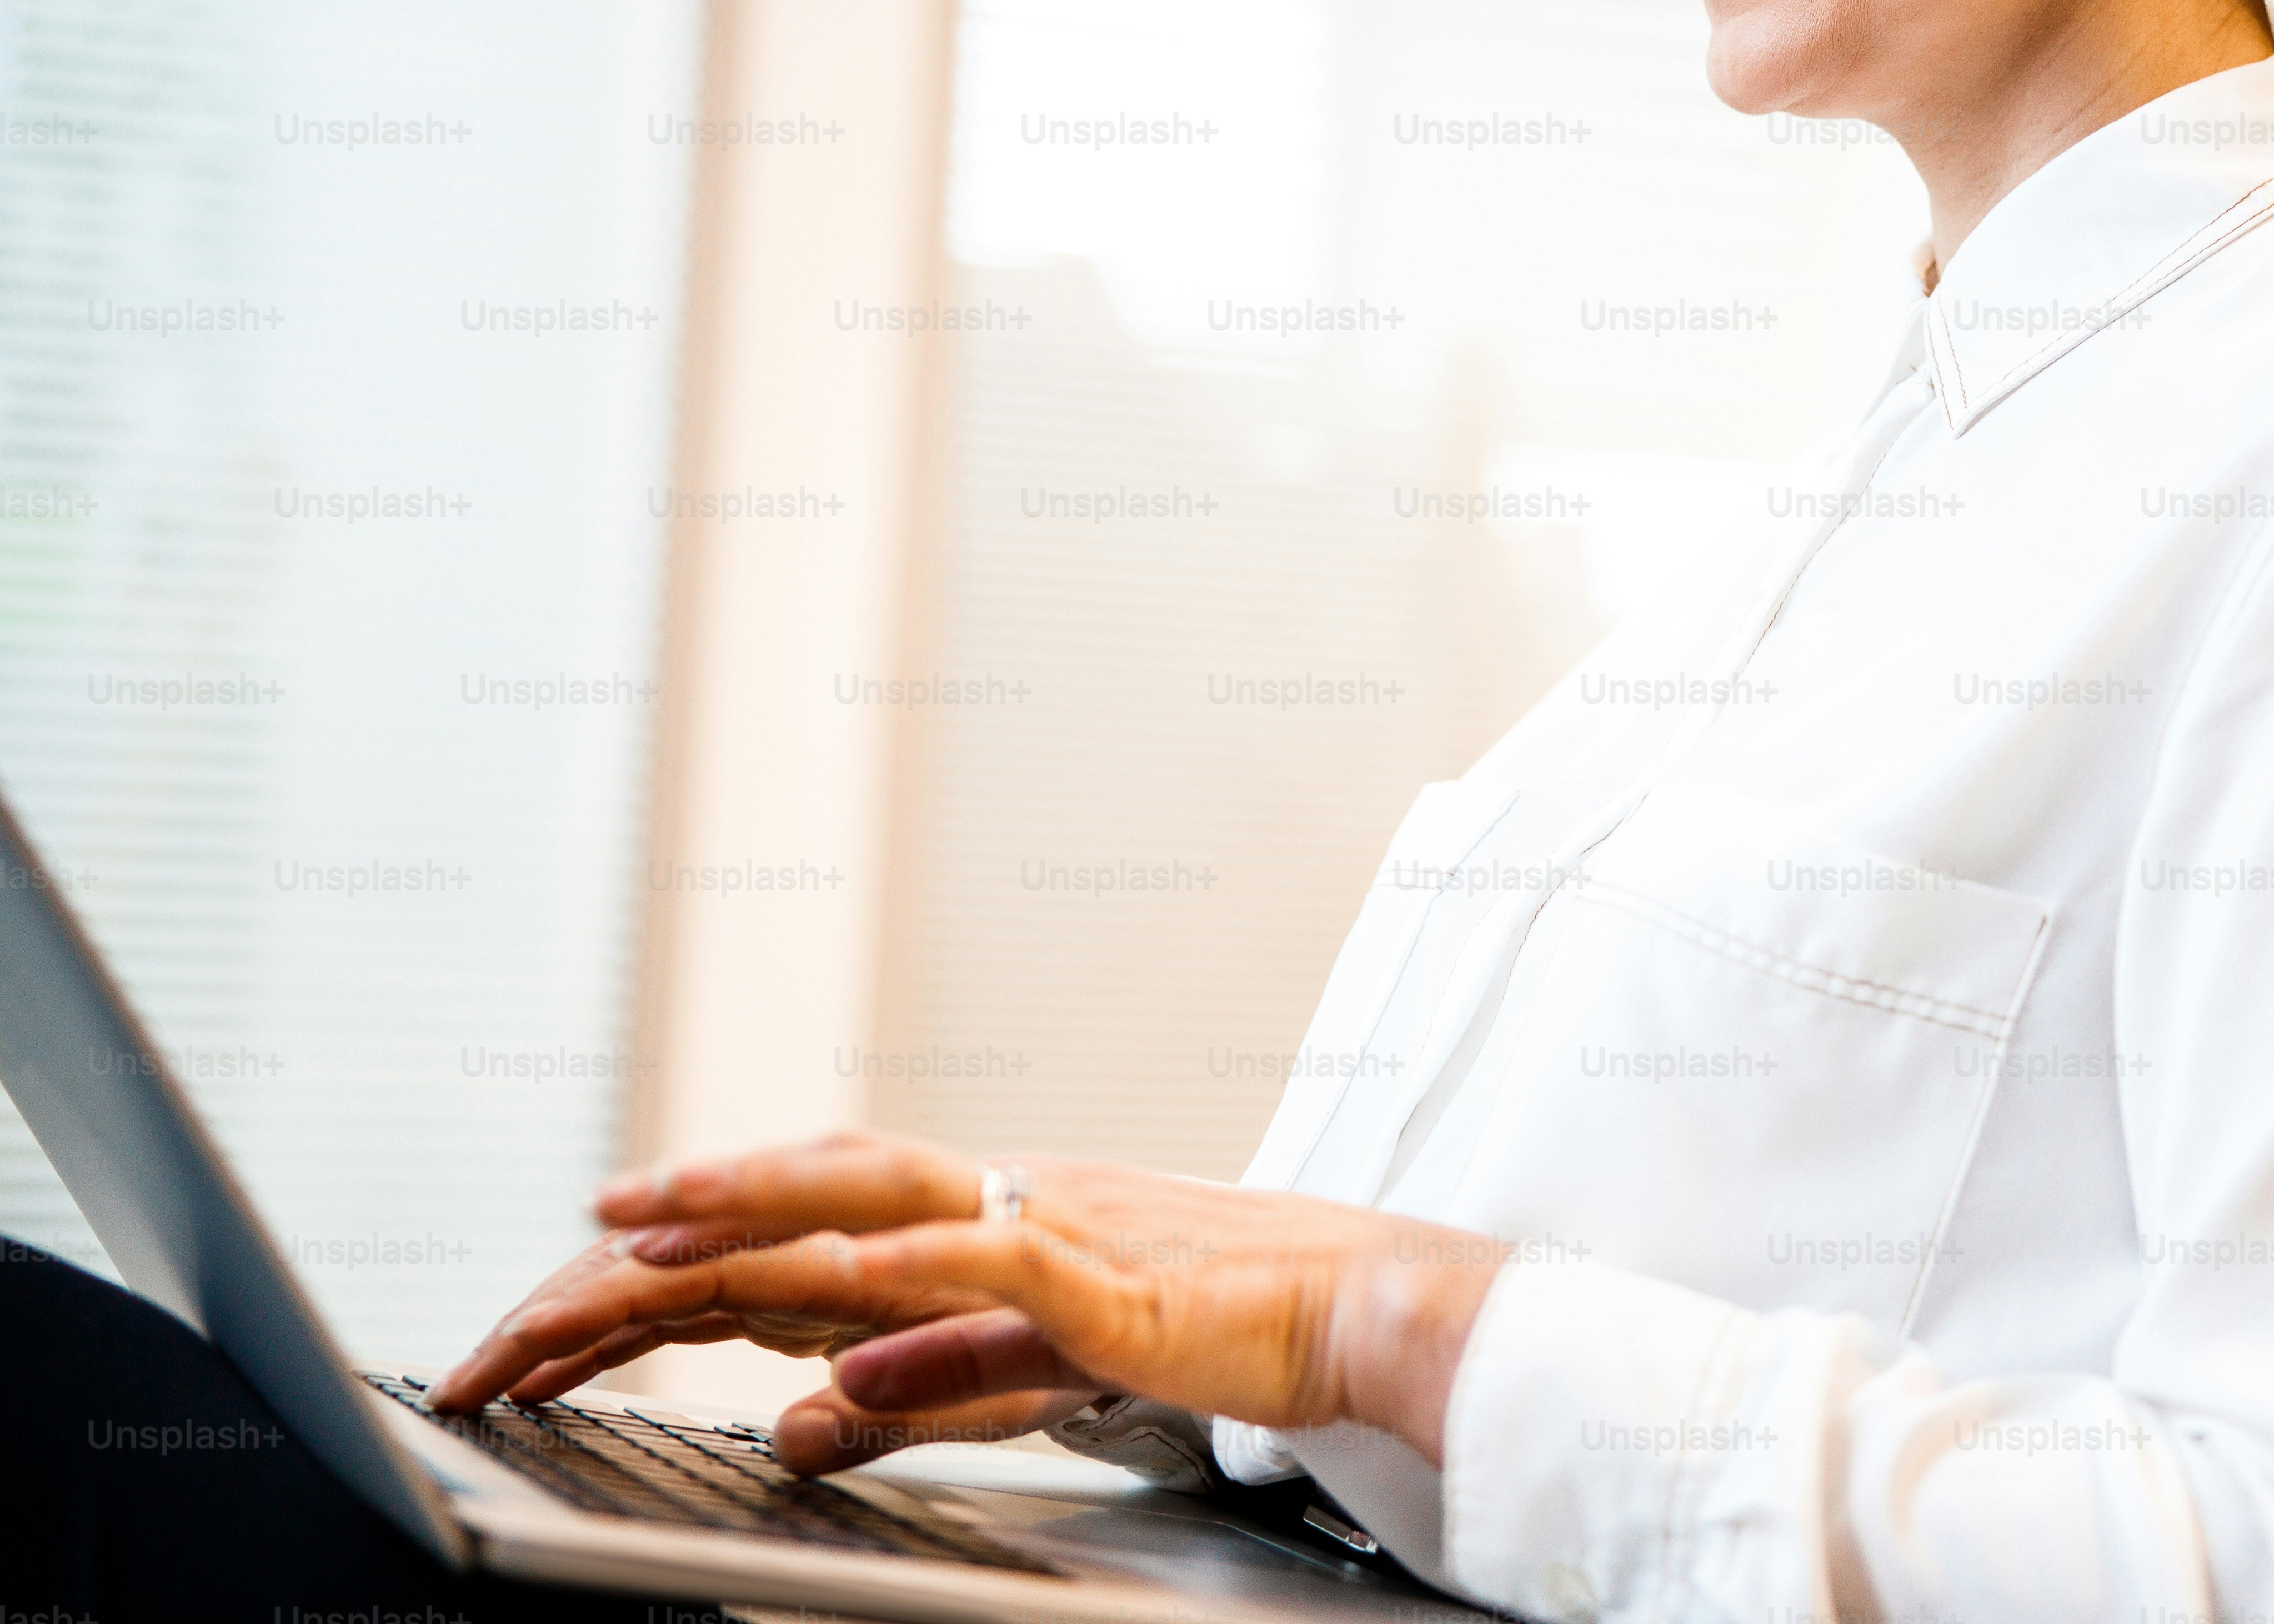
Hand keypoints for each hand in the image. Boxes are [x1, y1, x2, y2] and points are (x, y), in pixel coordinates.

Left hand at [428, 1132, 1504, 1474]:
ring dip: (764, 1214)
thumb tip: (795, 1425)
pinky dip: (914, 1286)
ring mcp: (1057, 1229)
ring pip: (887, 1202)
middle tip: (579, 1226)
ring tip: (656, 1234)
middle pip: (824, 1181)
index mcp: (983, 1216)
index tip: (590, 1255)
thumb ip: (921, 1386)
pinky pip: (999, 1273)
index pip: (817, 1213)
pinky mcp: (1115, 1288)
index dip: (705, 1227)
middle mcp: (1003, 1199)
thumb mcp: (1036, 1372)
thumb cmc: (1214, 1325)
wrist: (1359, 1306)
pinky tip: (838, 1307)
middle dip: (693, 1205)